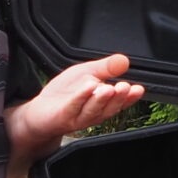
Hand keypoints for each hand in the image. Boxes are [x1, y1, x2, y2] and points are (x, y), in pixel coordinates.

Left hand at [9, 54, 144, 165]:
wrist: (39, 112)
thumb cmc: (64, 95)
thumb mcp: (86, 74)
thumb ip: (106, 68)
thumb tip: (125, 60)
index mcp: (102, 102)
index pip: (120, 101)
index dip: (130, 97)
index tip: (138, 89)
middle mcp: (93, 112)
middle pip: (109, 107)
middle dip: (118, 98)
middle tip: (124, 87)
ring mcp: (79, 116)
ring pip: (93, 109)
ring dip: (102, 99)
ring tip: (108, 89)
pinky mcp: (63, 116)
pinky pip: (73, 106)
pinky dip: (81, 97)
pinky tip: (87, 88)